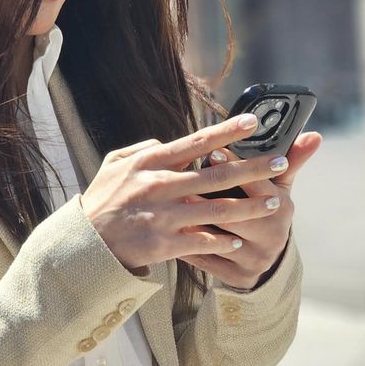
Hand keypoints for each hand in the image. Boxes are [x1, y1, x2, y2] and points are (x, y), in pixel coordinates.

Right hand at [79, 114, 299, 272]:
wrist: (85, 243)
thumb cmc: (103, 201)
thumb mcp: (115, 164)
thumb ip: (145, 148)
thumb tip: (171, 141)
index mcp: (151, 162)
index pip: (196, 141)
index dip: (227, 131)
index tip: (252, 122)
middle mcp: (161, 186)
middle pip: (218, 175)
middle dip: (254, 168)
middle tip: (279, 161)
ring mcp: (164, 216)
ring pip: (218, 210)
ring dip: (250, 207)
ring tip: (273, 204)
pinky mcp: (164, 243)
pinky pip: (203, 241)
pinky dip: (223, 240)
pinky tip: (239, 238)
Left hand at [178, 131, 322, 288]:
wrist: (267, 261)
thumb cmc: (267, 212)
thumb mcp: (280, 188)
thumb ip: (292, 160)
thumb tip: (314, 135)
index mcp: (283, 209)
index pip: (260, 187)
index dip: (237, 168)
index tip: (214, 152)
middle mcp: (273, 236)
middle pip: (237, 215)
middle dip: (209, 197)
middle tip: (184, 179)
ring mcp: (255, 259)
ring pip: (220, 239)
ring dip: (194, 222)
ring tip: (172, 206)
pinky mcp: (238, 277)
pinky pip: (208, 260)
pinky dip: (188, 246)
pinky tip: (169, 232)